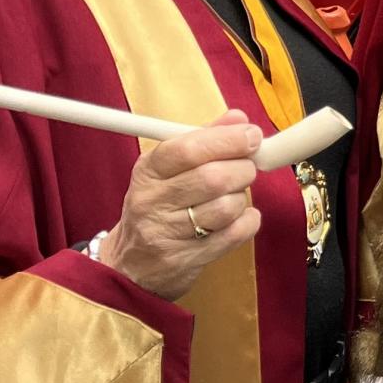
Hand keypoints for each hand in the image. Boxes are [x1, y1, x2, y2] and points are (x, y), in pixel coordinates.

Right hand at [99, 110, 262, 301]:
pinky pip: (235, 235)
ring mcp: (167, 234)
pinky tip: (239, 217)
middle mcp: (152, 202)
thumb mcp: (169, 168)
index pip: (188, 149)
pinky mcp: (186, 260)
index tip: (251, 136)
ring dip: (241, 197)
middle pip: (213, 178)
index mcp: (148, 171)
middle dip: (242, 169)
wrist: (130, 264)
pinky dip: (248, 221)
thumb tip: (239, 118)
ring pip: (226, 207)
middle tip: (247, 167)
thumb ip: (204, 139)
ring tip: (233, 195)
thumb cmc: (158, 205)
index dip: (228, 140)